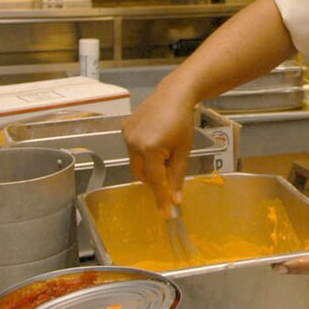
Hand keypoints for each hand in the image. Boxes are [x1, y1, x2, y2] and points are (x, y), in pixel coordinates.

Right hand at [120, 88, 194, 216]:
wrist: (174, 94)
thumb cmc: (182, 121)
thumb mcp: (184, 150)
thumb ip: (177, 176)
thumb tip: (175, 199)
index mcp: (151, 149)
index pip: (156, 182)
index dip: (161, 199)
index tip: (166, 215)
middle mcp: (134, 143)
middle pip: (143, 175)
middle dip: (156, 178)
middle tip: (170, 169)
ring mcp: (127, 136)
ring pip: (136, 164)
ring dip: (149, 165)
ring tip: (165, 149)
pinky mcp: (124, 129)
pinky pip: (132, 150)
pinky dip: (143, 152)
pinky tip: (155, 139)